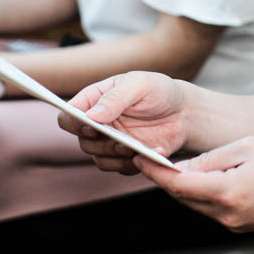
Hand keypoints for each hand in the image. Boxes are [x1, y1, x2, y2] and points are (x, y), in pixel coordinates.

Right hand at [59, 71, 187, 174]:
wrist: (184, 112)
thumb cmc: (159, 91)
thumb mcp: (140, 85)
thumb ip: (115, 98)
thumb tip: (91, 115)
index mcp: (95, 100)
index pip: (69, 115)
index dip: (73, 123)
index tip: (91, 126)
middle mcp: (98, 123)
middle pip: (82, 141)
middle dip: (101, 143)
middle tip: (120, 140)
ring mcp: (111, 142)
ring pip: (98, 158)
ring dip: (115, 156)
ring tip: (136, 148)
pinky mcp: (125, 157)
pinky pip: (119, 168)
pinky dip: (133, 163)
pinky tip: (153, 151)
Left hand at [150, 137, 253, 235]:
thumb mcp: (250, 147)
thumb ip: (213, 157)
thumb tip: (184, 164)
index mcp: (227, 191)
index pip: (177, 183)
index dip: (154, 170)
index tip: (139, 157)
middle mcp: (226, 214)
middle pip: (183, 196)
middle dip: (165, 178)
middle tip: (151, 157)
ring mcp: (233, 223)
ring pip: (196, 204)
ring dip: (184, 186)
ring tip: (175, 164)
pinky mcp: (241, 226)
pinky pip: (213, 209)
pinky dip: (202, 193)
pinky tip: (205, 177)